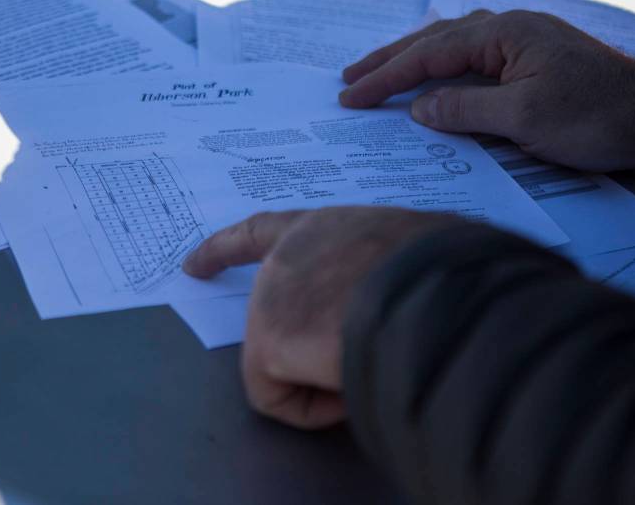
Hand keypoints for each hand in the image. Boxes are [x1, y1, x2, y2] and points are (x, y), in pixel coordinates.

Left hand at [182, 207, 462, 429]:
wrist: (440, 294)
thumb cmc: (444, 271)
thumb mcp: (410, 256)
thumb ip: (380, 273)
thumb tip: (387, 316)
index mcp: (325, 226)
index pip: (263, 232)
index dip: (226, 249)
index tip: (191, 265)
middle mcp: (289, 253)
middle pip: (279, 316)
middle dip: (300, 344)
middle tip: (353, 355)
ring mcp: (272, 295)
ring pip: (290, 361)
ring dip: (329, 373)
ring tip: (380, 359)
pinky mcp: (266, 339)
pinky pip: (283, 397)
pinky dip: (316, 408)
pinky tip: (352, 386)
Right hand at [339, 10, 634, 172]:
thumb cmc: (594, 117)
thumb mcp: (524, 119)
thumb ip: (464, 109)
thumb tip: (418, 108)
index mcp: (503, 33)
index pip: (429, 55)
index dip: (386, 76)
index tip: (349, 96)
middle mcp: (508, 28)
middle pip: (434, 41)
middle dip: (388, 61)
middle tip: (347, 78)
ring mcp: (521, 42)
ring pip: (452, 46)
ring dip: (412, 60)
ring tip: (376, 74)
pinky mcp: (531, 60)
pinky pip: (471, 59)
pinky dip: (441, 67)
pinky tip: (430, 75)